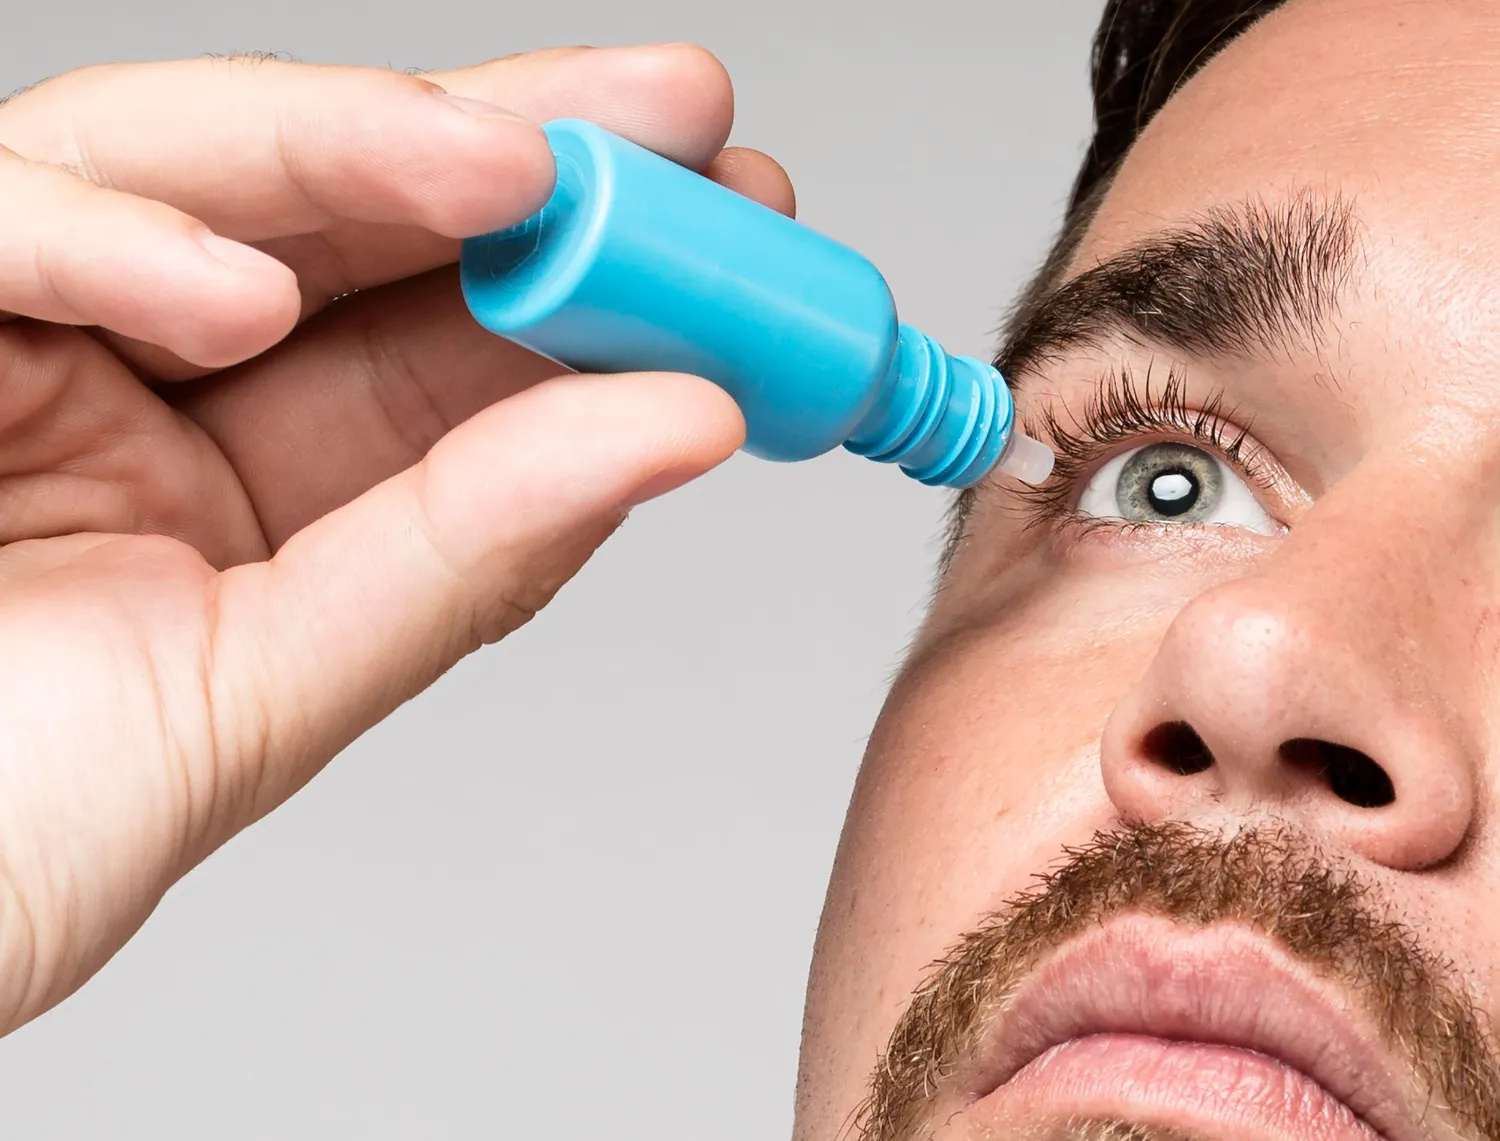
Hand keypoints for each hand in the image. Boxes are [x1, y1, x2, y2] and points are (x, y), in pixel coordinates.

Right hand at [0, 44, 794, 1034]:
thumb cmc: (3, 834)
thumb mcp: (276, 689)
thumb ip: (469, 549)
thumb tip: (687, 423)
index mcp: (252, 484)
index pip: (437, 340)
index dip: (587, 267)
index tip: (732, 214)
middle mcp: (145, 383)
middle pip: (343, 212)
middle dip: (514, 146)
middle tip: (678, 112)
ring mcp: (21, 332)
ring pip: (191, 163)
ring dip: (360, 147)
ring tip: (519, 167)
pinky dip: (111, 236)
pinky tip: (240, 291)